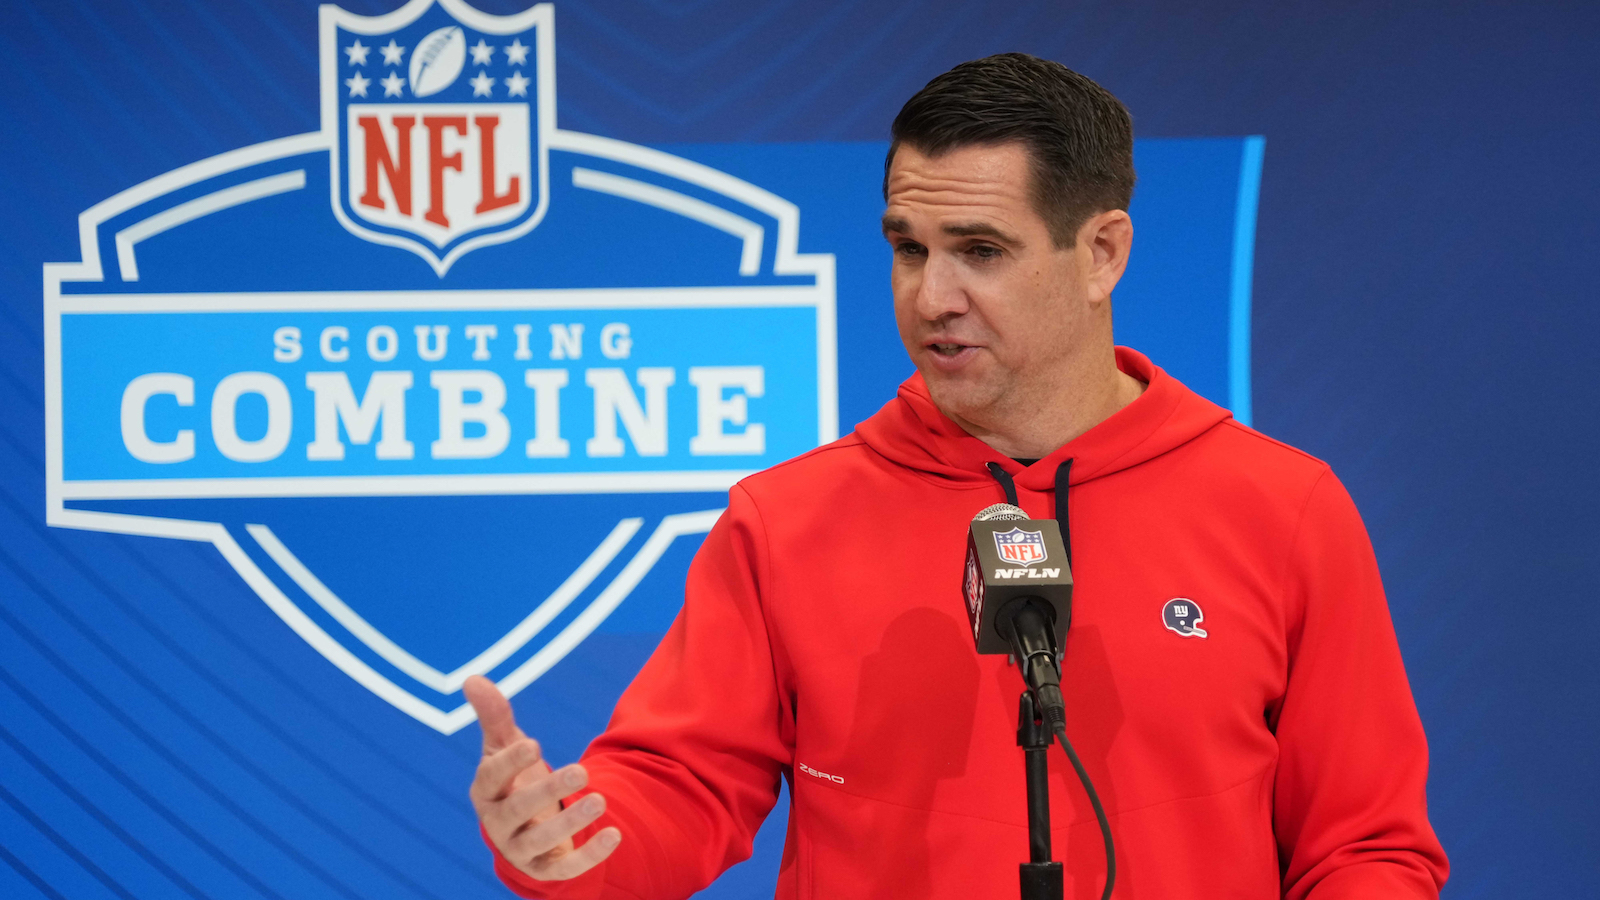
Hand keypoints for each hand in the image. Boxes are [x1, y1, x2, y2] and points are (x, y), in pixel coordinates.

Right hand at [465, 675, 621, 879]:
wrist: (524, 829)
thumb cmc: (513, 780)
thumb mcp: (504, 747)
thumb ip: (494, 716)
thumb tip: (472, 678)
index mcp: (486, 791)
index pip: (491, 777)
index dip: (510, 762)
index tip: (533, 744)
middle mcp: (498, 823)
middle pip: (518, 809)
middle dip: (547, 791)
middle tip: (580, 771)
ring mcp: (520, 849)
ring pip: (541, 840)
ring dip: (571, 823)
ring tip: (600, 801)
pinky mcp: (545, 869)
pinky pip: (566, 867)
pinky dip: (590, 854)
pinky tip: (614, 835)